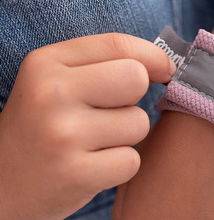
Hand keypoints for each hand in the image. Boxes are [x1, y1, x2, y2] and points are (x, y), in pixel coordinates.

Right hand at [0, 34, 174, 219]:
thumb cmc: (40, 127)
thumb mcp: (54, 81)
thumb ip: (103, 64)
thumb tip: (168, 65)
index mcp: (46, 63)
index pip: (119, 45)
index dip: (154, 58)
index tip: (164, 71)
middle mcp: (51, 93)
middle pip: (135, 79)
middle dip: (134, 99)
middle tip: (111, 115)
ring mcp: (62, 134)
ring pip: (138, 124)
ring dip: (125, 138)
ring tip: (92, 145)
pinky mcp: (75, 174)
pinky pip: (131, 161)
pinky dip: (119, 167)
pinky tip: (91, 167)